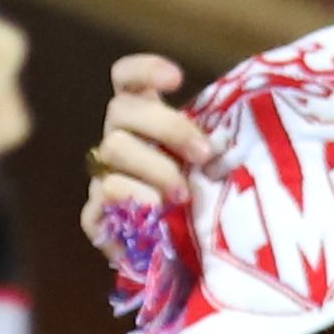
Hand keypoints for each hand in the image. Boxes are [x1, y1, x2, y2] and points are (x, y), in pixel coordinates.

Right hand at [84, 49, 206, 248]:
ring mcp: (103, 176)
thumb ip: (214, 145)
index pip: (127, 79)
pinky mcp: (95, 215)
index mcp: (144, 119)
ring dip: (155, 167)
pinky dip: (133, 199)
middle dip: (167, 126)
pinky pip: (103, 195)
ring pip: (113, 149)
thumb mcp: (213, 168)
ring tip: (186, 194)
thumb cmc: (204, 201)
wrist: (183, 264)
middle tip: (204, 154)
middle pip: (120, 110)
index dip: (144, 70)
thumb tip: (237, 133)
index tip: (177, 78)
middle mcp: (117, 140)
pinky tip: (157, 213)